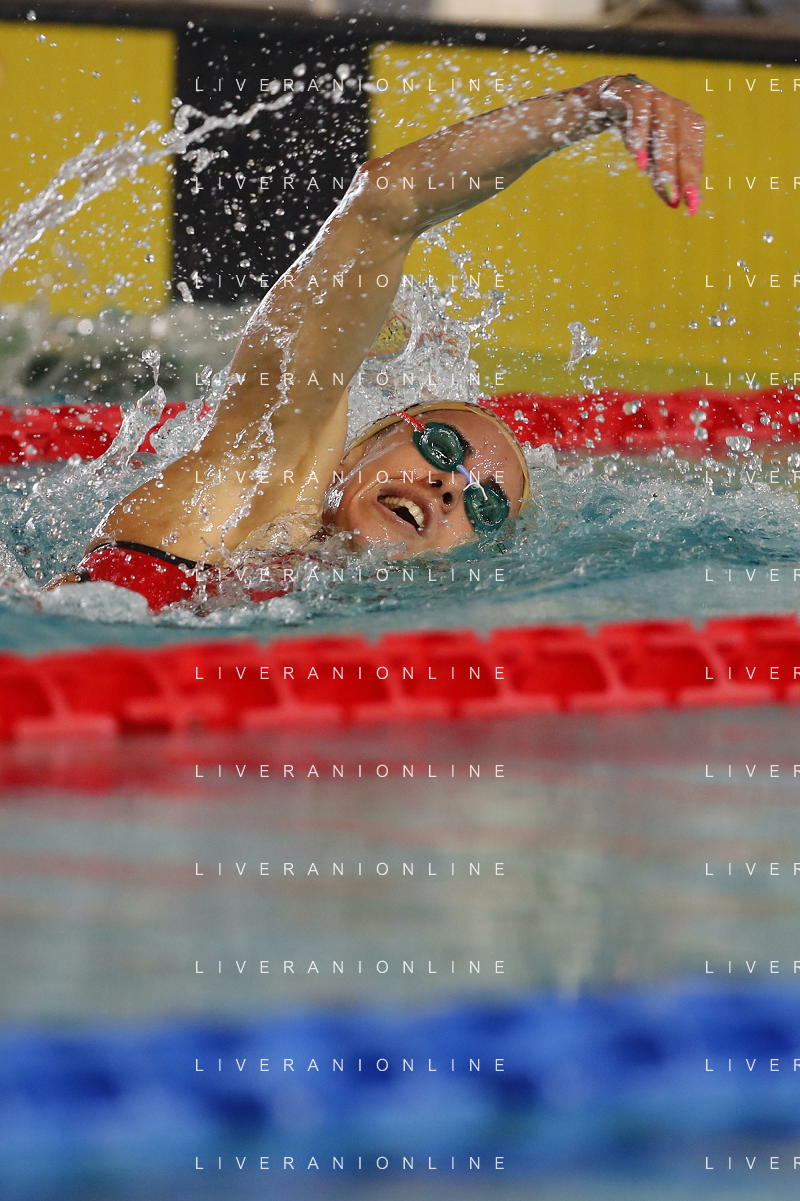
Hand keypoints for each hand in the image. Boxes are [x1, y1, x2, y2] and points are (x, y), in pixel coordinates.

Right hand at [594, 75, 703, 212]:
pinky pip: (640, 116)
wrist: (616, 97)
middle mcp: (680, 111)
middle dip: (680, 175)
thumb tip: (674, 203)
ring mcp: (661, 99)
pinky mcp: (638, 93)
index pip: (693, 158)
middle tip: (677, 199)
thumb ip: (663, 176)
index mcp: (690, 126)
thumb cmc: (641, 130)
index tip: (691, 207)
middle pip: (682, 147)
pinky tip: (639, 160)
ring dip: (663, 161)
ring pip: (665, 133)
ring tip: (662, 186)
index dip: (692, 182)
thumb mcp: (652, 155)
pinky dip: (639, 137)